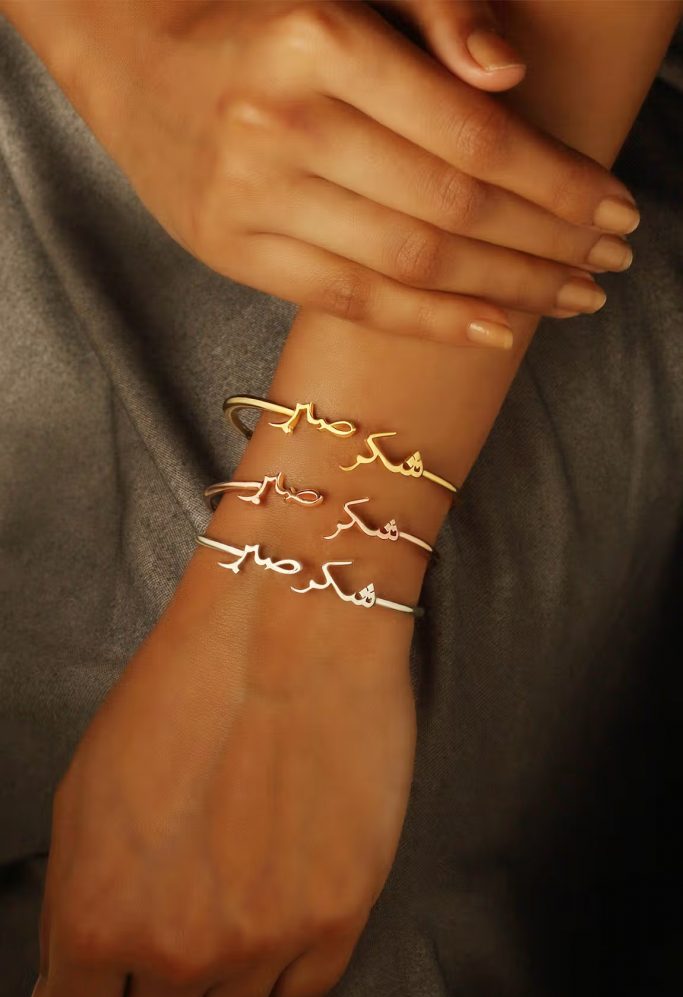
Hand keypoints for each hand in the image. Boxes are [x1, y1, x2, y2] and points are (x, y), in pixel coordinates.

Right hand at [15, 0, 637, 346]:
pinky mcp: (234, 253)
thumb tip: (508, 77)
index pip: (471, 134)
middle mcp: (282, 122)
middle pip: (451, 206)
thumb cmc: (257, 17)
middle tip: (610, 263)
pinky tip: (496, 331)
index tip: (613, 208)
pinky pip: (351, 299)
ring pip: (410, 260)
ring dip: (506, 287)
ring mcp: (252, 197)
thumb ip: (434, 10)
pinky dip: (431, 320)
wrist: (133, 58)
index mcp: (319, 39)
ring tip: (571, 298)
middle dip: (546, 243)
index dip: (557, 182)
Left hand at [26, 530, 416, 996]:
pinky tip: (262, 974)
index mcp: (97, 915)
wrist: (294, 630)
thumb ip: (80, 902)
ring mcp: (263, 942)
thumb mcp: (88, 794)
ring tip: (215, 962)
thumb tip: (80, 976)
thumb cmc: (188, 688)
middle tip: (158, 981)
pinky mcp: (337, 919)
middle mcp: (178, 948)